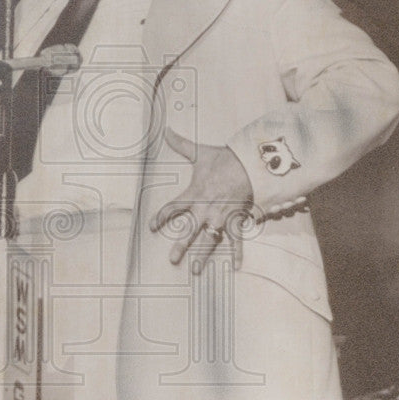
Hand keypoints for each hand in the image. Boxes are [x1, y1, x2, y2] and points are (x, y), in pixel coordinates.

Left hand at [149, 128, 252, 273]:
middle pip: (189, 231)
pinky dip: (237, 253)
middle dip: (180, 246)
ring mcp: (220, 216)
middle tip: (172, 259)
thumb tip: (166, 129)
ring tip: (196, 270)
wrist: (246, 164)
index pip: (172, 208)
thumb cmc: (222, 159)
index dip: (161, 217)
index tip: (152, 226)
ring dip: (203, 255)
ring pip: (209, 240)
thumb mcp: (199, 151)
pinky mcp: (235, 219)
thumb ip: (181, 143)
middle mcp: (204, 209)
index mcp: (193, 195)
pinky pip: (236, 239)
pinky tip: (236, 267)